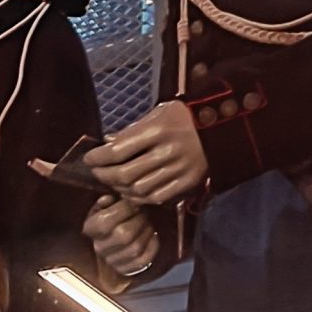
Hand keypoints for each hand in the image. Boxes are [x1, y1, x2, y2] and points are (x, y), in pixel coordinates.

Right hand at [83, 193, 160, 290]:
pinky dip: (152, 246)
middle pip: (123, 235)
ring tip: (148, 223)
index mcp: (90, 230)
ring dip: (146, 232)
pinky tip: (152, 235)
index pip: (104, 222)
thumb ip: (105, 201)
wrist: (112, 245)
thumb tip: (108, 199)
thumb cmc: (110, 219)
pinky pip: (143, 260)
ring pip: (135, 248)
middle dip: (138, 220)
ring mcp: (113, 261)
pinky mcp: (126, 270)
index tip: (134, 203)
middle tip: (144, 213)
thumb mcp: (103, 207)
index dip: (123, 210)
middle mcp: (99, 247)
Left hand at [86, 99, 207, 204]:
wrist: (222, 128)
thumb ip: (132, 131)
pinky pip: (156, 197)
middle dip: (105, 176)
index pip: (118, 150)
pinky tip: (132, 191)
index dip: (98, 158)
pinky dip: (139, 197)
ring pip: (138, 190)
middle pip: (125, 174)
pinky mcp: (187, 183)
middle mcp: (168, 152)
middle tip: (98, 173)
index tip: (89, 159)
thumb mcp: (158, 114)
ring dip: (120, 189)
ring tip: (113, 183)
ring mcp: (178, 170)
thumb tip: (106, 143)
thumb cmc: (185, 117)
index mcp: (158, 130)